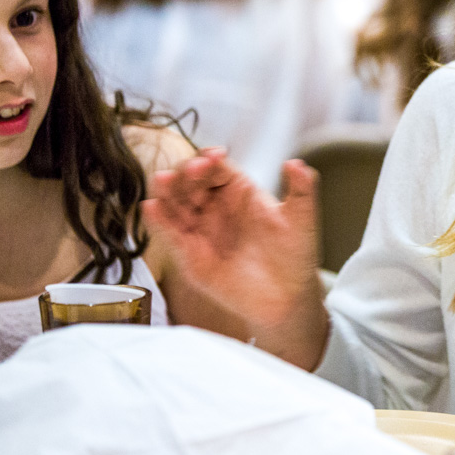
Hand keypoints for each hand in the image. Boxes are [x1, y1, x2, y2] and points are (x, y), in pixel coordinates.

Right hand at [142, 150, 328, 367]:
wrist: (287, 297)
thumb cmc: (294, 256)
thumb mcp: (302, 219)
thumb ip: (302, 189)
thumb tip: (296, 164)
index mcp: (239, 192)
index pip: (217, 168)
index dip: (211, 159)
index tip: (214, 158)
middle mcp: (216, 208)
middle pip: (190, 181)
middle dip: (188, 172)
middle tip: (194, 171)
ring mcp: (201, 230)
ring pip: (175, 203)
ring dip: (168, 190)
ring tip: (165, 179)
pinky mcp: (190, 255)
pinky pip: (169, 234)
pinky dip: (158, 220)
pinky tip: (152, 207)